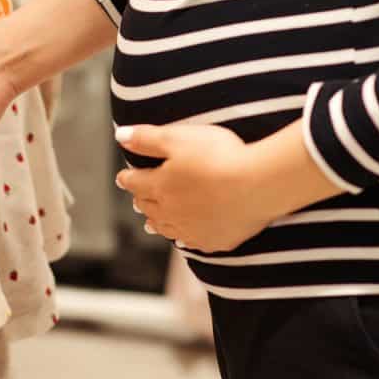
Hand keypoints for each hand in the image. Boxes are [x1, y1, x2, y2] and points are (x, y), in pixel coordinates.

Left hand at [115, 121, 342, 252]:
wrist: (257, 185)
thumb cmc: (219, 156)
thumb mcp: (178, 138)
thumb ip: (146, 138)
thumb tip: (120, 136)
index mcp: (159, 186)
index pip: (135, 182)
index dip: (127, 178)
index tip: (123, 177)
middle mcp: (171, 212)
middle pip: (149, 207)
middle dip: (140, 200)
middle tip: (136, 198)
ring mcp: (193, 229)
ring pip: (167, 228)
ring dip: (157, 223)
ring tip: (150, 223)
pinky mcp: (215, 240)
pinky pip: (193, 242)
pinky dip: (184, 239)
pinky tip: (184, 240)